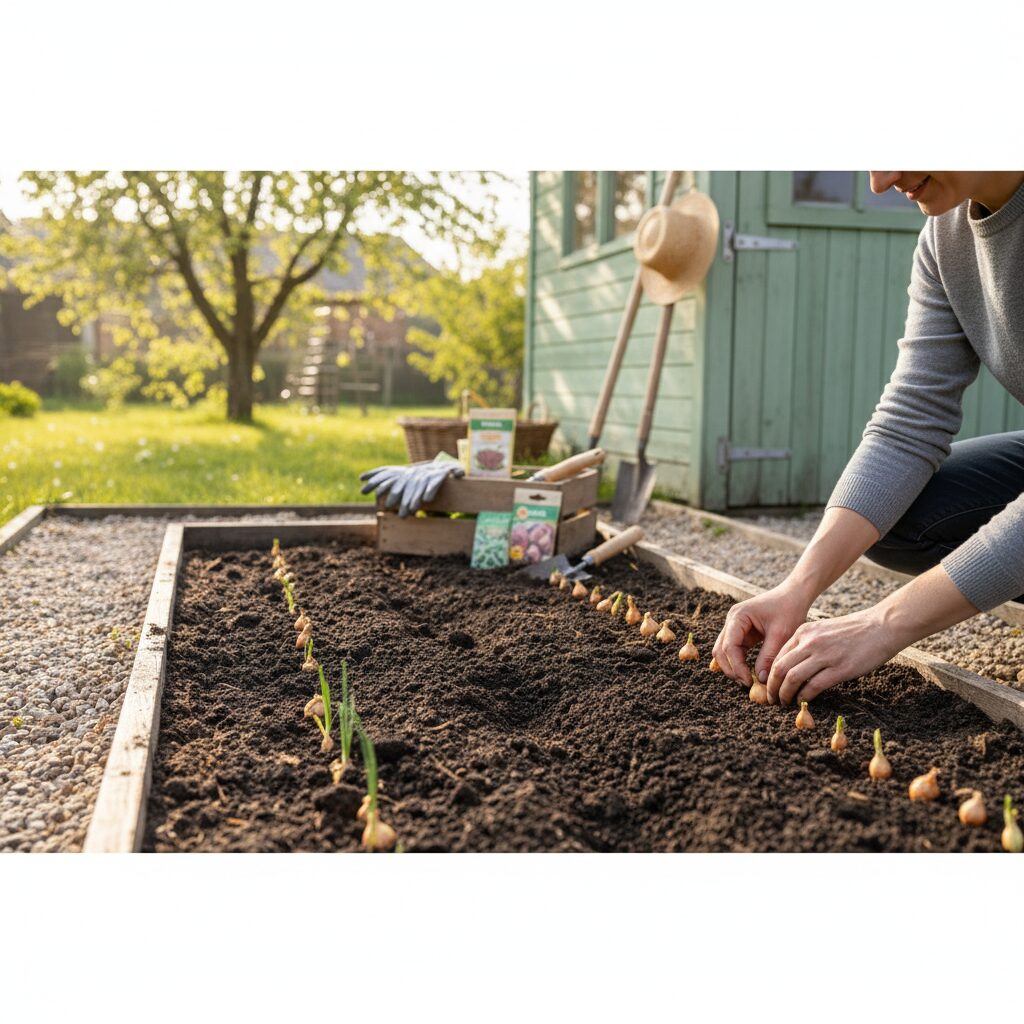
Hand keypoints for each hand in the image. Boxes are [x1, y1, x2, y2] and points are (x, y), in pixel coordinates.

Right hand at [712, 584, 811, 688]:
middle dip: (731, 668)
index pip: (730, 646)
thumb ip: (769, 656)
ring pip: (724, 652)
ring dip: (733, 666)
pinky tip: (750, 673)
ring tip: (748, 680)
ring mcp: (734, 626)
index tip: (749, 681)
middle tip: (747, 684)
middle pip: (721, 650)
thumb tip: (760, 679)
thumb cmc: (788, 609)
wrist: (794, 595)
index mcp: (738, 616)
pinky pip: (734, 651)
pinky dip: (739, 662)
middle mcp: (731, 620)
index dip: (737, 666)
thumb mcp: (781, 634)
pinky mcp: (741, 633)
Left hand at [765, 610, 898, 705]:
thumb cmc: (854, 630)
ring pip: (792, 679)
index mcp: (804, 632)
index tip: (770, 687)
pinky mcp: (840, 669)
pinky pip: (813, 686)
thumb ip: (807, 645)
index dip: (770, 675)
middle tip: (772, 700)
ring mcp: (824, 655)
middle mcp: (810, 642)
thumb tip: (794, 667)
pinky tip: (803, 702)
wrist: (882, 626)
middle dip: (772, 688)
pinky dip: (804, 697)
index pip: (777, 656)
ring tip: (784, 703)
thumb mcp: (823, 630)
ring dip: (785, 695)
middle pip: (779, 669)